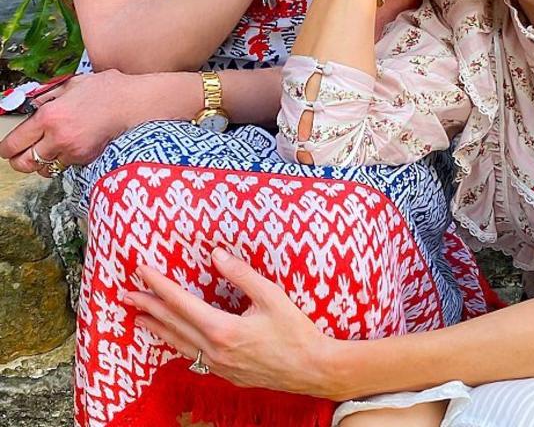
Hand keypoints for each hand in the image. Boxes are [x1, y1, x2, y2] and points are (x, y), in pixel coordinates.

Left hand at [0, 69, 128, 173]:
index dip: (6, 148)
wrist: (134, 103)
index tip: (6, 148)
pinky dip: (62, 160)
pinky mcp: (86, 160)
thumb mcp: (71, 84)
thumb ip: (47, 96)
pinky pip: (64, 166)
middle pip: (24, 163)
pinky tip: (68, 147)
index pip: (14, 143)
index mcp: (50, 115)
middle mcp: (58, 137)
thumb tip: (31, 105)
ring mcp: (72, 151)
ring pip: (44, 168)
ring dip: (42, 162)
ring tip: (47, 150)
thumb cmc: (106, 90)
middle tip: (20, 154)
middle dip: (19, 160)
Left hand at [125, 247, 341, 397]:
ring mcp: (219, 366)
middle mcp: (214, 351)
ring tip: (137, 318)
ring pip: (179, 343)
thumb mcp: (271, 295)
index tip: (142, 271)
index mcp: (222, 330)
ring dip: (157, 327)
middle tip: (125, 294)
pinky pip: (192, 356)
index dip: (159, 285)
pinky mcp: (227, 374)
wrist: (312, 369)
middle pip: (173, 324)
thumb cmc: (295, 331)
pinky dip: (176, 343)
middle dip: (148, 307)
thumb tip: (216, 254)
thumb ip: (241, 274)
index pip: (181, 303)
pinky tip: (173, 339)